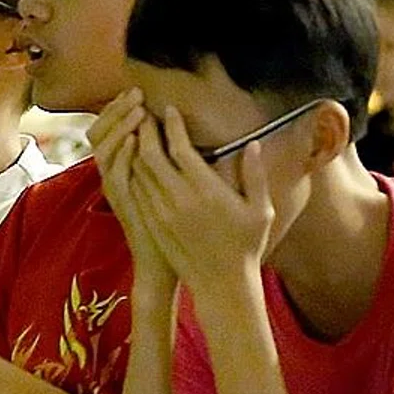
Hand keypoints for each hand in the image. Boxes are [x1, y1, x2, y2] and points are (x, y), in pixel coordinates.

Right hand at [91, 88, 179, 286]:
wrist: (167, 260)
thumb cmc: (172, 224)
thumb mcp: (159, 184)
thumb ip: (157, 156)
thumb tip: (168, 125)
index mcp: (120, 169)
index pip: (105, 130)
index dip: (115, 109)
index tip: (135, 92)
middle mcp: (112, 177)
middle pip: (97, 133)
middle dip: (114, 111)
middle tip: (135, 94)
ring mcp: (115, 190)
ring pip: (103, 149)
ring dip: (118, 127)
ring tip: (138, 111)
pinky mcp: (123, 203)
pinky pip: (115, 174)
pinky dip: (122, 153)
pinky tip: (135, 139)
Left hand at [131, 107, 275, 297]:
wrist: (221, 284)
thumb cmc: (246, 246)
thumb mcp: (260, 210)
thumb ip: (254, 175)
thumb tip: (253, 144)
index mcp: (206, 191)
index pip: (180, 148)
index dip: (172, 125)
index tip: (169, 109)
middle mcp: (179, 200)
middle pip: (151, 156)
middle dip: (147, 131)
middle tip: (146, 115)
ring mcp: (161, 214)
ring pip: (139, 173)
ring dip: (137, 149)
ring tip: (138, 132)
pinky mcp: (153, 225)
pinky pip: (136, 192)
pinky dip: (134, 172)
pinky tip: (136, 162)